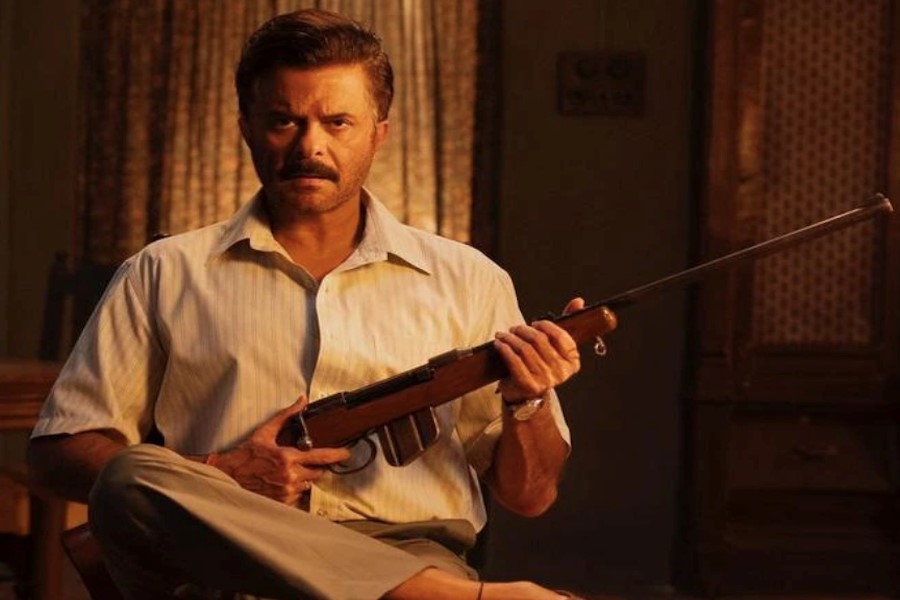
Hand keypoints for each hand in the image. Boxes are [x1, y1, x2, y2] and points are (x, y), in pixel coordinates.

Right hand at [208, 396, 350, 504]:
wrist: (228, 476)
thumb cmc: (246, 454)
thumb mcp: (265, 432)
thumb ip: (286, 416)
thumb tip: (302, 400)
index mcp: (288, 458)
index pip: (321, 457)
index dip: (337, 455)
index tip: (347, 453)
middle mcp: (290, 476)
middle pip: (318, 473)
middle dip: (316, 467)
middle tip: (306, 462)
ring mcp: (286, 491)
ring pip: (309, 486)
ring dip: (305, 479)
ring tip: (290, 473)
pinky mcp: (282, 503)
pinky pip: (298, 497)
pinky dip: (295, 490)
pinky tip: (283, 483)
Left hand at [493, 297, 615, 403]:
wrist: (527, 394)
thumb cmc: (541, 366)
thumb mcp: (555, 346)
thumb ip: (565, 324)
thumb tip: (578, 301)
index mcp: (572, 361)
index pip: (561, 336)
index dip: (546, 326)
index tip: (535, 324)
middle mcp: (561, 372)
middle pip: (540, 341)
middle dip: (524, 330)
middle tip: (515, 328)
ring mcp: (546, 380)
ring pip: (525, 349)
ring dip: (511, 338)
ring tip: (504, 335)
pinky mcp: (528, 384)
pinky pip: (514, 361)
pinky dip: (505, 349)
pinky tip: (499, 343)